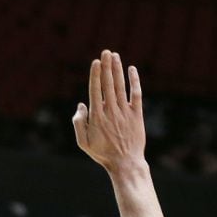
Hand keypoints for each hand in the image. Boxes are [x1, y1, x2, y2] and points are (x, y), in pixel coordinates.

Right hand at [72, 50, 145, 172]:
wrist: (125, 163)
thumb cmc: (103, 153)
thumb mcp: (83, 142)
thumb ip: (79, 123)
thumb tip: (80, 105)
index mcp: (97, 117)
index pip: (95, 90)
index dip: (95, 75)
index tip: (96, 62)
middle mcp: (111, 111)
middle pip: (108, 84)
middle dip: (106, 67)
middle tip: (105, 52)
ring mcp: (125, 112)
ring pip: (120, 86)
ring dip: (117, 69)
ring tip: (115, 55)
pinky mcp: (137, 115)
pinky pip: (136, 94)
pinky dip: (134, 81)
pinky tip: (131, 69)